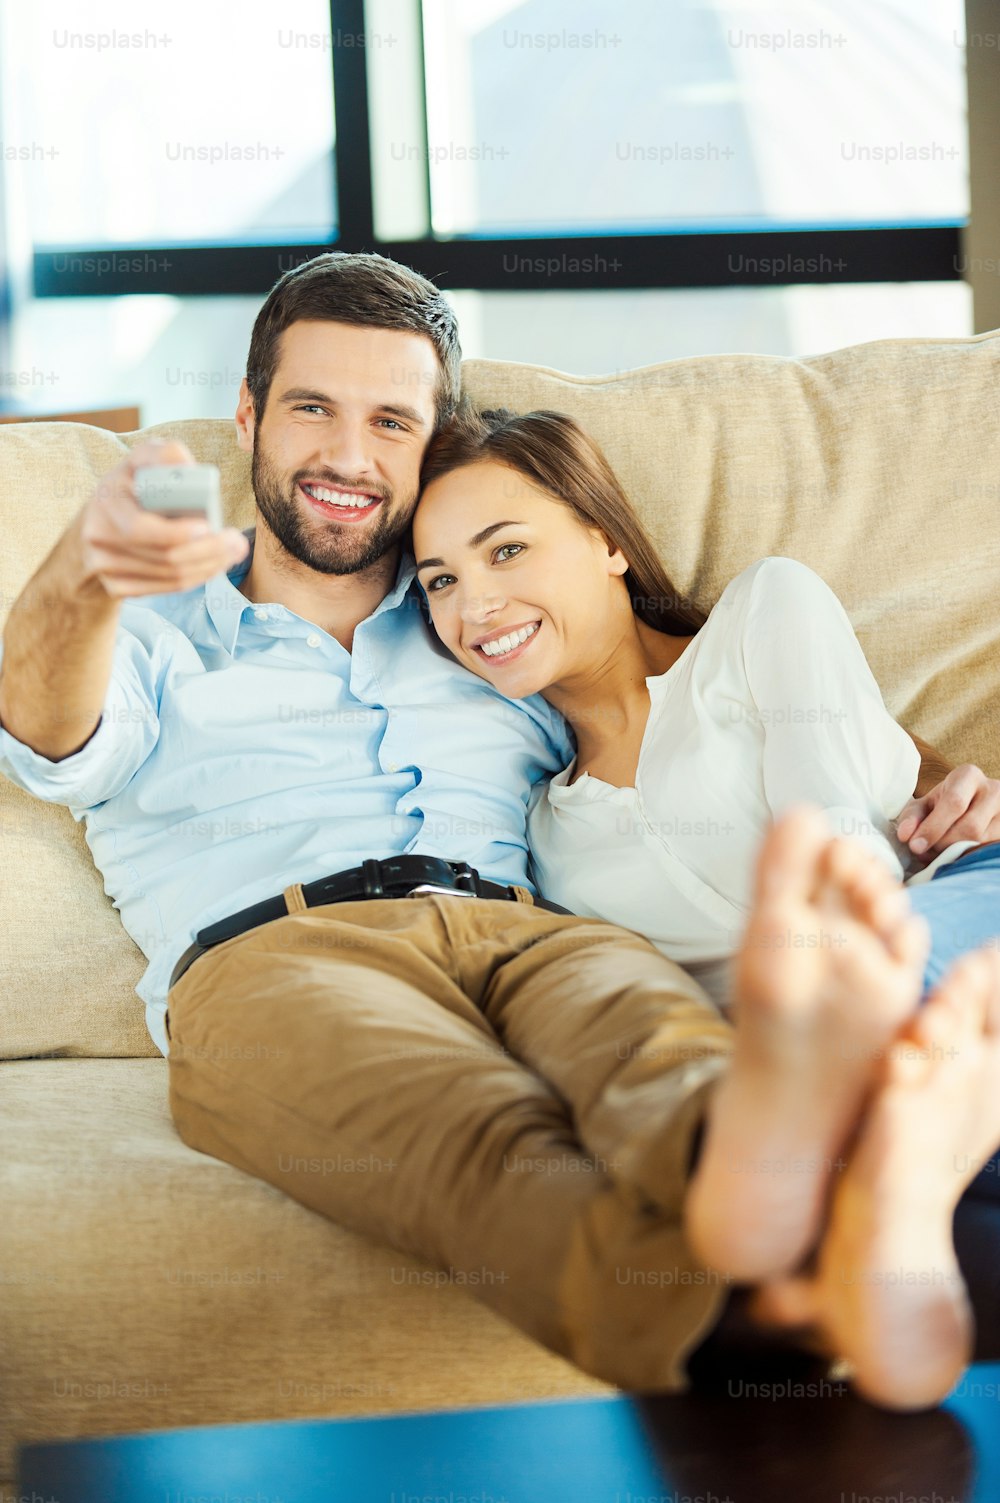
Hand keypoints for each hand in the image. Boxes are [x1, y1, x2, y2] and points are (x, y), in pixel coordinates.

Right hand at [76, 438, 249, 599]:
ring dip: (210, 566)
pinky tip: (214, 565)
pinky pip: (167, 588)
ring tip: (233, 552)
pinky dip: (197, 577)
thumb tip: (187, 466)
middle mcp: (100, 536)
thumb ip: (163, 455)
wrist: (95, 525)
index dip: (176, 533)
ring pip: (170, 576)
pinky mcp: (117, 588)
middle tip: (237, 543)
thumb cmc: (130, 488)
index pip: (139, 528)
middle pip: (164, 556)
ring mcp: (105, 566)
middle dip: (208, 551)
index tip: (207, 527)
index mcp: (106, 501)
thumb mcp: (140, 462)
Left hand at [895, 764, 999, 860]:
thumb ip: (912, 816)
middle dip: (942, 844)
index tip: (915, 846)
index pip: (954, 802)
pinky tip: (955, 856)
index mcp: (969, 776)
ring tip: (936, 853)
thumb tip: (905, 835)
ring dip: (954, 854)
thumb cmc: (944, 804)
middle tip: (924, 852)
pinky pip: (988, 850)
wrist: (974, 804)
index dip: (933, 827)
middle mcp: (993, 790)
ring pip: (981, 842)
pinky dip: (968, 857)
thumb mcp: (926, 804)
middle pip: (969, 827)